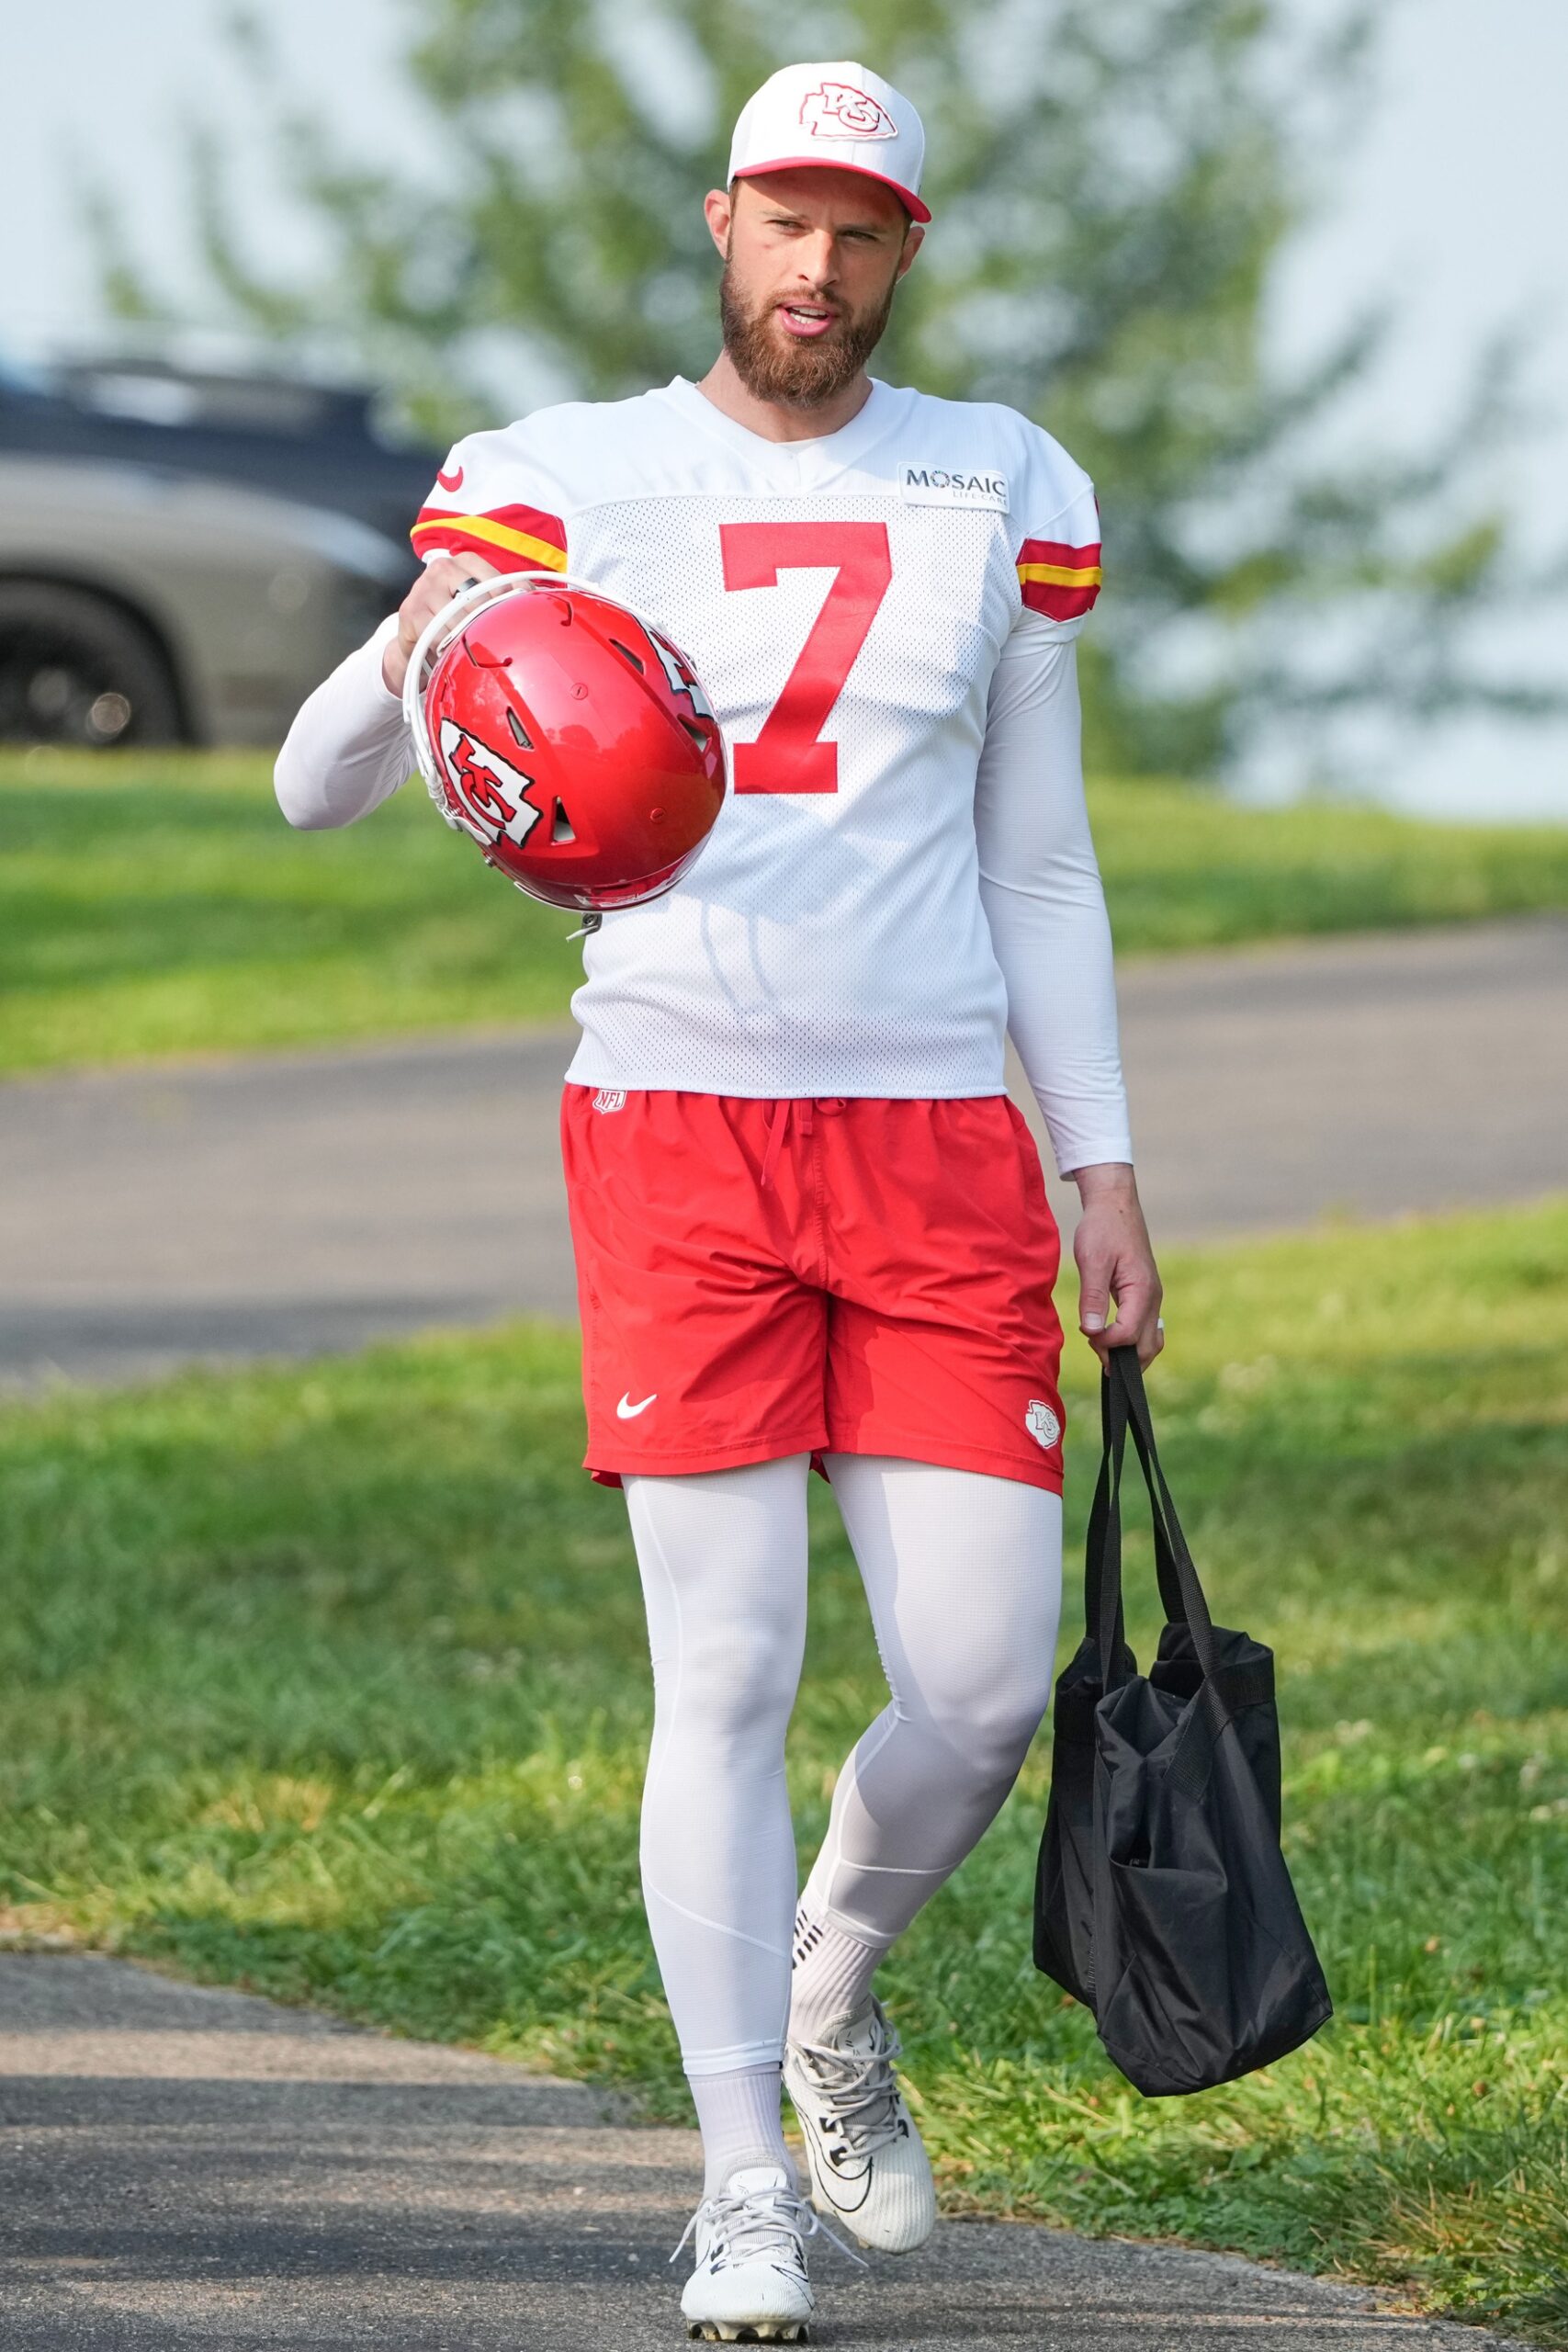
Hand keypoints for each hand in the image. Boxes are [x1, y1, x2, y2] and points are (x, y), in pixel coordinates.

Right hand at [381, 553, 501, 695]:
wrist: (417, 636)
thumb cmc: (454, 617)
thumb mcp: (480, 602)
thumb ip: (505, 594)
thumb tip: (533, 594)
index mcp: (467, 561)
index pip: (498, 583)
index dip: (508, 607)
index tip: (512, 624)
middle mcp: (444, 567)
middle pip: (479, 601)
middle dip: (486, 625)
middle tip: (489, 641)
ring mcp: (425, 587)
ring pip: (459, 620)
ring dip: (466, 639)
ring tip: (468, 647)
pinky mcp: (412, 610)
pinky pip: (439, 635)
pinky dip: (447, 648)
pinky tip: (449, 651)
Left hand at [1071, 1163, 1164, 1370]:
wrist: (1115, 1205)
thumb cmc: (1102, 1229)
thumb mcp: (1092, 1260)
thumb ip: (1093, 1297)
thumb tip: (1092, 1331)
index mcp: (1142, 1290)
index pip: (1128, 1335)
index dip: (1105, 1343)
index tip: (1085, 1331)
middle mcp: (1153, 1298)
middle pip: (1146, 1347)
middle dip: (1119, 1356)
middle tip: (1093, 1347)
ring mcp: (1152, 1298)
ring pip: (1150, 1342)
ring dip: (1128, 1353)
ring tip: (1102, 1348)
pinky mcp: (1145, 1296)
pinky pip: (1145, 1329)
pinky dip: (1131, 1341)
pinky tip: (1111, 1338)